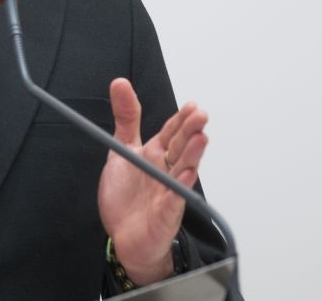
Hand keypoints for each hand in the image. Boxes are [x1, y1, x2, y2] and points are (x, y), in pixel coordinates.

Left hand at [97, 78, 208, 285]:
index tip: (192, 106)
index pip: (173, 133)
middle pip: (181, 148)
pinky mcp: (165, 215)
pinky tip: (186, 176)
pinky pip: (174, 201)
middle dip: (191, 132)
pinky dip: (179, 189)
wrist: (123, 237)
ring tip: (200, 139)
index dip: (181, 120)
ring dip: (192, 156)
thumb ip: (126, 118)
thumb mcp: (122, 150)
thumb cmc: (127, 196)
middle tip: (201, 116)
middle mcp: (166, 171)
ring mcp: (168, 192)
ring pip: (183, 171)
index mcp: (156, 155)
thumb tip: (120, 83)